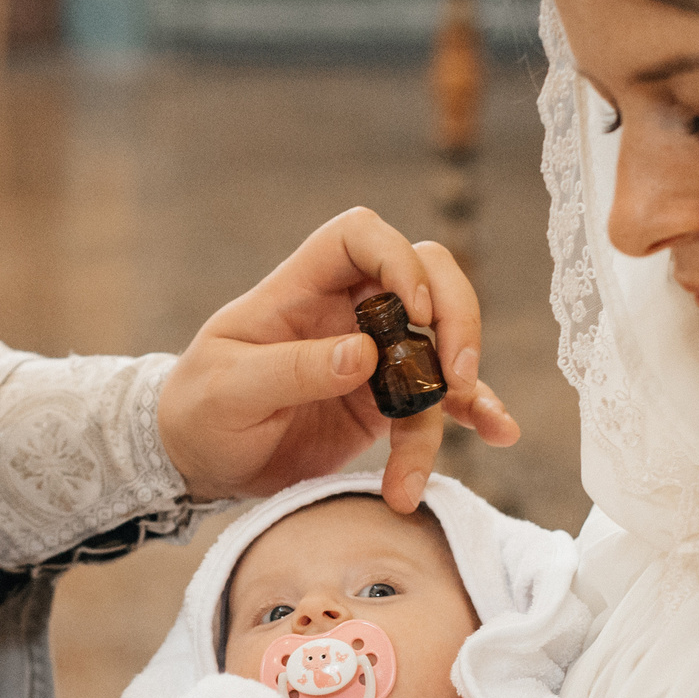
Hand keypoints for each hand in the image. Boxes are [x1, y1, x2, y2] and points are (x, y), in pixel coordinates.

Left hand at [157, 208, 520, 513]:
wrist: (200, 463)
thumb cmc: (199, 410)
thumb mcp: (229, 392)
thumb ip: (291, 369)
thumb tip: (364, 356)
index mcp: (300, 288)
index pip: (358, 235)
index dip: (395, 257)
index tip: (410, 307)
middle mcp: (346, 311)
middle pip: (426, 276)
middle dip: (454, 316)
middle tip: (457, 373)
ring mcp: (374, 356)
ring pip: (440, 346)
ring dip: (459, 388)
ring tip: (464, 431)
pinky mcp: (386, 403)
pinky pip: (440, 401)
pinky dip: (471, 415)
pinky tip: (500, 430)